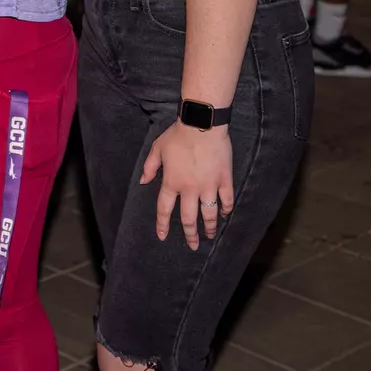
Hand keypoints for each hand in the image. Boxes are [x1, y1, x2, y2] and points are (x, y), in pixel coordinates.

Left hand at [140, 120, 233, 250]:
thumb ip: (149, 167)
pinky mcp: (224, 180)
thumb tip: (143, 182)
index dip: (163, 224)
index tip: (162, 236)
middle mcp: (189, 189)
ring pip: (209, 214)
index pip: (165, 209)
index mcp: (172, 182)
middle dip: (190, 235)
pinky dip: (226, 209)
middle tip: (192, 245)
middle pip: (189, 218)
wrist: (201, 125)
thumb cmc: (178, 135)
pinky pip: (227, 200)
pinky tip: (225, 214)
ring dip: (210, 227)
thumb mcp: (157, 149)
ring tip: (210, 236)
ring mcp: (209, 186)